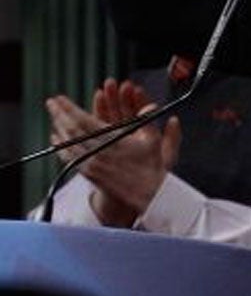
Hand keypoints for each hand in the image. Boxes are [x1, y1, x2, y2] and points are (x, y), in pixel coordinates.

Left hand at [46, 78, 180, 222]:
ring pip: (68, 143)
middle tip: (51, 103)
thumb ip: (148, 121)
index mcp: (113, 142)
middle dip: (59, 114)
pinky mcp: (88, 173)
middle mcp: (98, 153)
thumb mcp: (154, 142)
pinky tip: (56, 139)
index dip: (70, 109)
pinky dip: (60, 146)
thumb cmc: (150, 168)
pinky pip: (68, 158)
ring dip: (58, 128)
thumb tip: (150, 105)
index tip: (61, 99)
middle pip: (71, 131)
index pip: (85, 122)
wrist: (145, 195)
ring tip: (54, 116)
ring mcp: (91, 164)